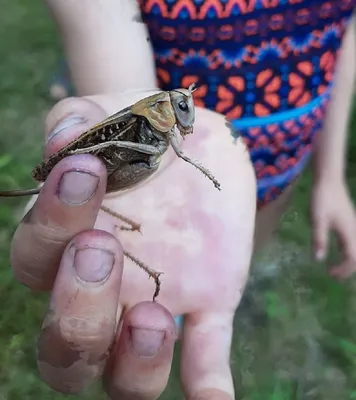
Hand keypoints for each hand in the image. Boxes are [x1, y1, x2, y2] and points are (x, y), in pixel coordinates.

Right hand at [10, 91, 255, 398]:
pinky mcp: (209, 304)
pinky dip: (207, 387)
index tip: (83, 171)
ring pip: (124, 373)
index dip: (52, 221)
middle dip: (78, 304)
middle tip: (101, 249)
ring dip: (132, 359)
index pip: (37, 255)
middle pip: (67, 337)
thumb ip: (81, 120)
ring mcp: (157, 303)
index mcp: (70, 241)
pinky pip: (204, 362)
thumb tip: (64, 139)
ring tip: (152, 318)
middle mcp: (104, 289)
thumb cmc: (142, 127)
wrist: (194, 142)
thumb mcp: (112, 112)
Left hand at [311, 179, 355, 277]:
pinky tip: (338, 250)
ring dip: (348, 259)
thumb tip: (318, 260)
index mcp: (349, 233)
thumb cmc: (322, 200)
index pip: (352, 258)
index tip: (330, 274)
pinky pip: (351, 240)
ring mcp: (352, 225)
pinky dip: (346, 249)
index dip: (343, 269)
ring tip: (335, 267)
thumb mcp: (317, 220)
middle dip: (347, 268)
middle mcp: (354, 231)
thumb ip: (318, 239)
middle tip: (334, 275)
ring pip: (355, 247)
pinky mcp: (348, 221)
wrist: (328, 180)